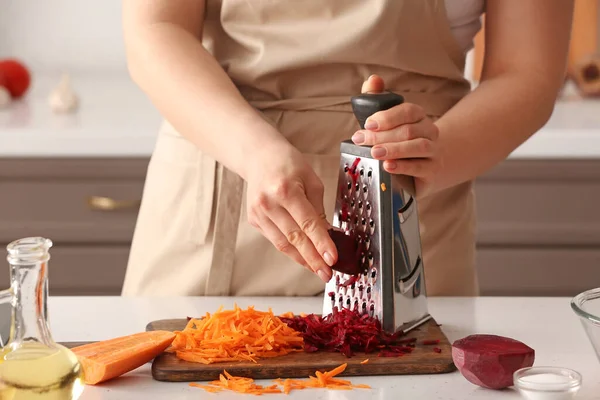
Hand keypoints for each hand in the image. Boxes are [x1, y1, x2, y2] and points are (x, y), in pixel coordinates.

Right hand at [246, 143, 335, 281]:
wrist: (259, 156)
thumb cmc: (289, 164)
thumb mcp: (311, 180)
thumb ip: (319, 209)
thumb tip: (328, 236)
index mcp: (285, 190)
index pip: (307, 223)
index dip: (321, 243)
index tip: (332, 259)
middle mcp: (268, 203)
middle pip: (294, 238)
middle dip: (313, 259)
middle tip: (327, 274)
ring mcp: (258, 213)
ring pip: (282, 244)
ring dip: (302, 259)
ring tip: (318, 270)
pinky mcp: (254, 220)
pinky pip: (275, 239)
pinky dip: (290, 250)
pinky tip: (303, 257)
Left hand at [351, 75, 442, 197]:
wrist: (423, 166)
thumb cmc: (399, 141)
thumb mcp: (385, 121)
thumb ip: (377, 99)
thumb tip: (373, 79)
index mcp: (419, 116)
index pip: (408, 111)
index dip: (388, 116)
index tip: (368, 124)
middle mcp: (430, 131)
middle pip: (408, 130)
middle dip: (382, 136)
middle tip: (362, 140)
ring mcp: (434, 151)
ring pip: (418, 146)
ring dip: (394, 149)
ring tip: (375, 153)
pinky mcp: (433, 169)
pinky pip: (421, 167)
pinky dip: (404, 166)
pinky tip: (388, 166)